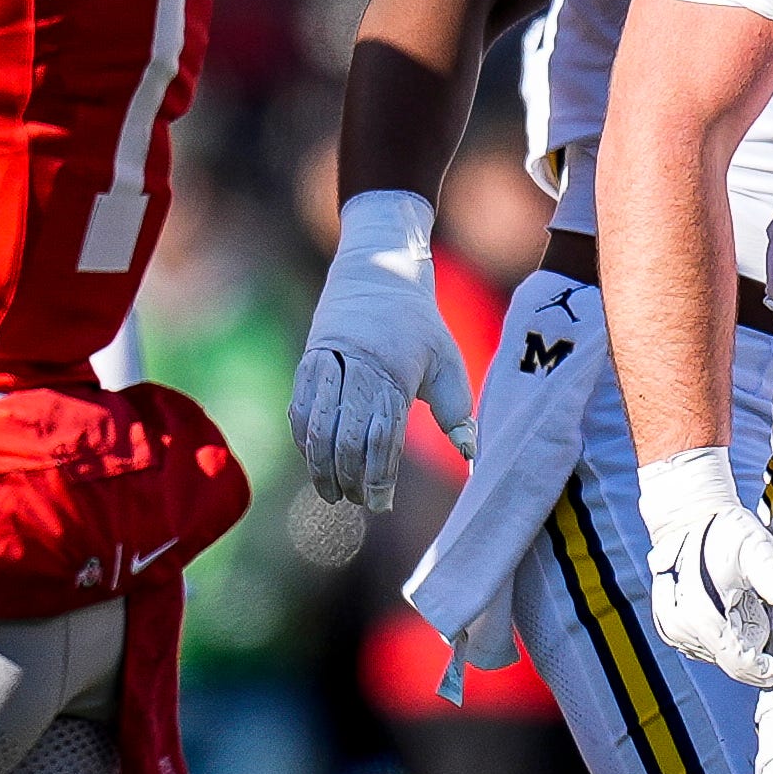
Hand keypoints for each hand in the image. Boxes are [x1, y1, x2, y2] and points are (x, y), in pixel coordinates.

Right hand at [290, 190, 476, 511]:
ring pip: (317, 425)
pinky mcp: (309, 361)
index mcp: (393, 370)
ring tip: (333, 495)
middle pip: (347, 435)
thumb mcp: (446, 360)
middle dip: (351, 477)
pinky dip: (304, 439)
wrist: (377, 269)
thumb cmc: (420, 323)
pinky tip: (314, 462)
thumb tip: (472, 456)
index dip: (379, 474)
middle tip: (359, 503)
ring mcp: (327, 363)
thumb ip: (455, 411)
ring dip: (322, 465)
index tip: (383, 503)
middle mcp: (356, 367)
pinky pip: (300, 408)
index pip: (382, 434)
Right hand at [639, 446, 772, 688]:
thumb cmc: (724, 531)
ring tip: (758, 609)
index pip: (742, 665)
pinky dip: (733, 639)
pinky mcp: (673, 627)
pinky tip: (744, 613)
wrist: (690, 518)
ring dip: (748, 646)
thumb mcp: (754, 547)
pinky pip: (711, 647)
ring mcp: (674, 630)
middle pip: (734, 665)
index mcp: (699, 616)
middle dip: (766, 659)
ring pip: (723, 656)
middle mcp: (681, 629)